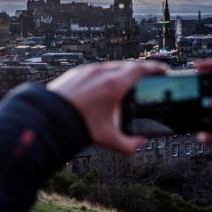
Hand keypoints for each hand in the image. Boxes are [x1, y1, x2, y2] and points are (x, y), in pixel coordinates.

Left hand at [46, 61, 167, 153]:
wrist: (48, 117)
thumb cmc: (75, 125)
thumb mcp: (107, 138)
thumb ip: (128, 145)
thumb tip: (138, 145)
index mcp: (114, 84)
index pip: (141, 69)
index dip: (154, 68)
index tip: (163, 69)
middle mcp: (101, 73)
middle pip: (126, 66)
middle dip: (138, 71)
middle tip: (146, 78)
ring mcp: (86, 71)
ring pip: (109, 67)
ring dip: (119, 73)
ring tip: (124, 84)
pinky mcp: (74, 73)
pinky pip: (94, 70)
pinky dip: (103, 76)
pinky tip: (101, 88)